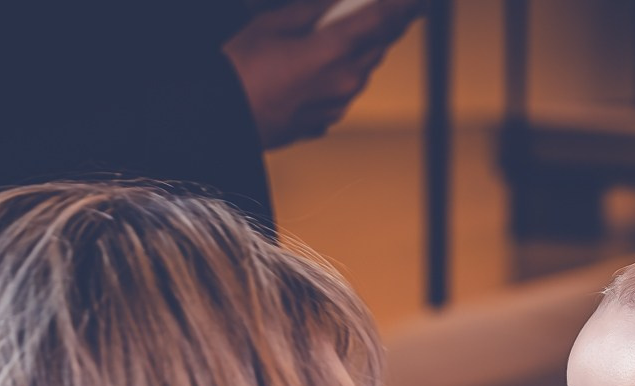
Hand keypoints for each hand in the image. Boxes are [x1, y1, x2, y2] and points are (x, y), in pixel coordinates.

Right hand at [224, 0, 421, 148]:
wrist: (218, 124)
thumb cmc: (237, 73)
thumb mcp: (272, 24)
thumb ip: (312, 10)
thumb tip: (332, 1)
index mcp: (334, 52)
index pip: (383, 21)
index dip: (404, 6)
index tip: (417, 0)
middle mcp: (343, 83)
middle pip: (378, 46)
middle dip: (385, 26)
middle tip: (388, 9)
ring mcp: (335, 107)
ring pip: (362, 71)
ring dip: (361, 50)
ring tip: (348, 34)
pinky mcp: (322, 122)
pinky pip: (342, 92)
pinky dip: (339, 75)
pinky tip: (319, 67)